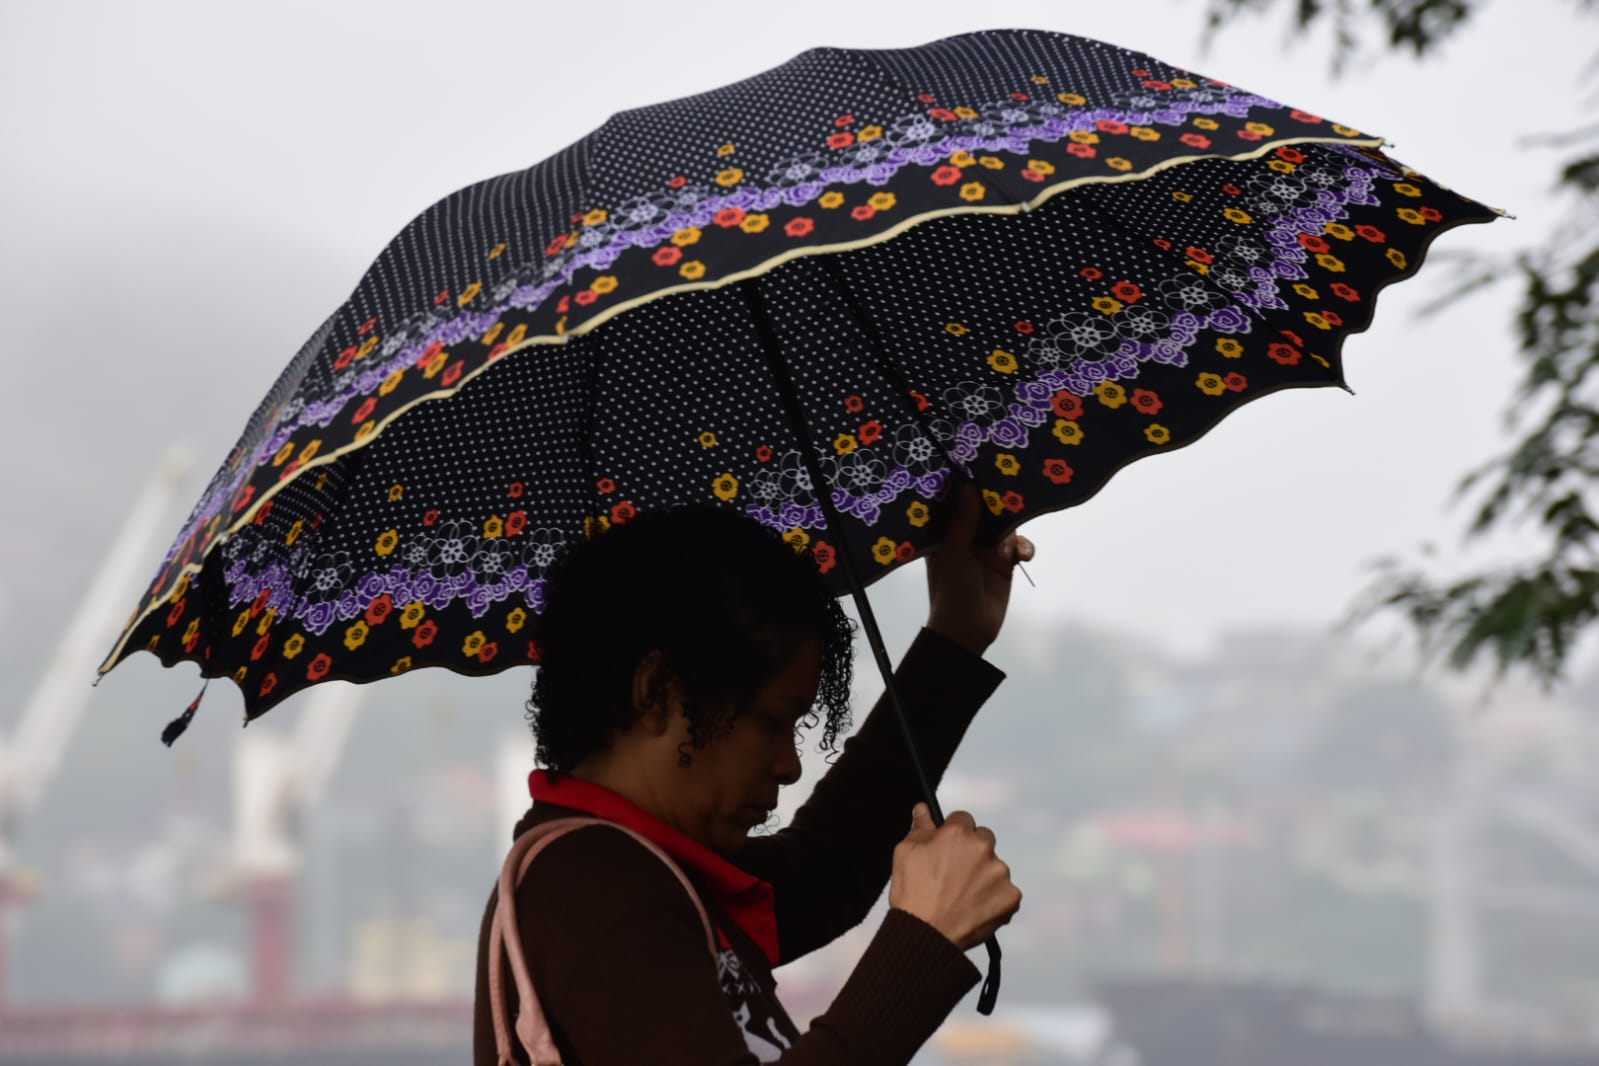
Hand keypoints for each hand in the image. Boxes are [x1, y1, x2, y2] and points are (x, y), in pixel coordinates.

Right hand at [890, 803, 1021, 951]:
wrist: (926, 935)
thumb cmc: (912, 893)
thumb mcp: (905, 853)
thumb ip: (920, 827)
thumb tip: (923, 808)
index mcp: (958, 833)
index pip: (963, 819)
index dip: (953, 833)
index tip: (947, 848)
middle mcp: (983, 848)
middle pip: (984, 839)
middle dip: (972, 851)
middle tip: (955, 874)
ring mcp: (1000, 873)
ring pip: (995, 867)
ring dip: (984, 876)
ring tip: (962, 897)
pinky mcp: (1011, 897)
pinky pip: (1005, 892)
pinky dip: (994, 899)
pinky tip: (974, 909)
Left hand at [925, 479, 1034, 655]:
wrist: (969, 630)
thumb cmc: (951, 590)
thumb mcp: (955, 554)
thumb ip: (964, 521)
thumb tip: (968, 487)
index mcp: (946, 533)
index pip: (956, 503)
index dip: (966, 486)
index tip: (981, 464)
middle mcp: (966, 536)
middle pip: (986, 510)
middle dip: (1000, 503)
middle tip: (1014, 488)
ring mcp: (987, 548)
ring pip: (1006, 526)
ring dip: (1013, 532)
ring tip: (1010, 547)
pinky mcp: (1005, 562)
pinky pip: (1019, 546)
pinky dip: (1024, 548)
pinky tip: (1022, 557)